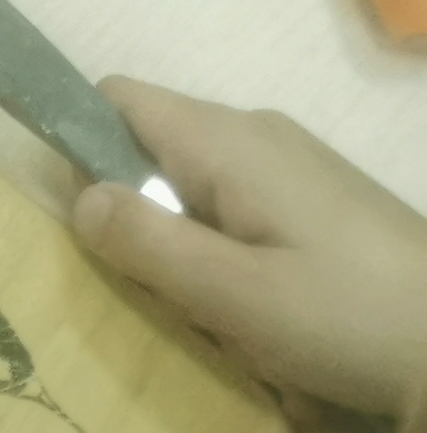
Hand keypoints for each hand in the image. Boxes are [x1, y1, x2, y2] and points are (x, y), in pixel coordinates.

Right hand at [71, 79, 426, 418]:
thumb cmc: (351, 318)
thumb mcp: (236, 298)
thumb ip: (150, 244)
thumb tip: (79, 197)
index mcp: (225, 139)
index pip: (115, 100)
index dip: (81, 151)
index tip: (91, 233)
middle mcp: (256, 134)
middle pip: (157, 156)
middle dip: (148, 229)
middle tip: (173, 306)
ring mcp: (298, 167)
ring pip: (203, 197)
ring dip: (198, 262)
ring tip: (233, 332)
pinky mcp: (328, 205)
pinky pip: (249, 220)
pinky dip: (242, 269)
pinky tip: (276, 332)